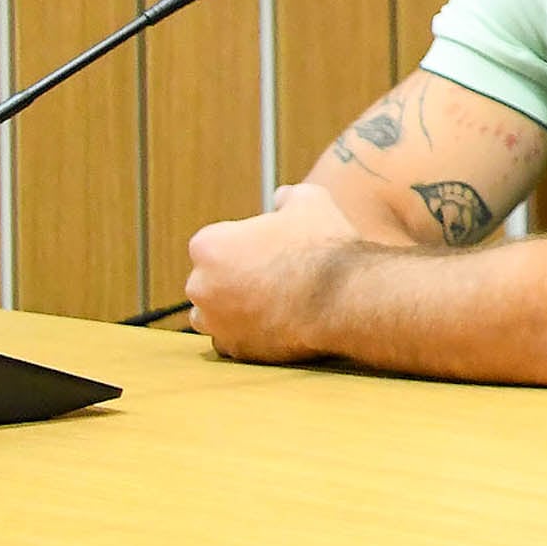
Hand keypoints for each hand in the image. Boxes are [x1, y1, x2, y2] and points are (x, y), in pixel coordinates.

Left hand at [183, 183, 375, 363]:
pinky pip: (232, 339)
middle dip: (233, 276)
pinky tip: (275, 322)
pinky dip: (247, 333)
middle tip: (273, 273)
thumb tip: (282, 197)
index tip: (268, 246)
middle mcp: (200, 285)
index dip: (243, 242)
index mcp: (209, 246)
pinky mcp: (234, 348)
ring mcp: (215, 322)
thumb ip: (288, 196)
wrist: (345, 299)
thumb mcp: (311, 201)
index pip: (214, 241)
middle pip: (209, 277)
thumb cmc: (324, 247)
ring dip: (231, 307)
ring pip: (211, 312)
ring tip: (270, 300)